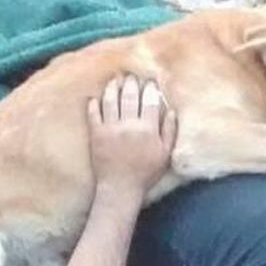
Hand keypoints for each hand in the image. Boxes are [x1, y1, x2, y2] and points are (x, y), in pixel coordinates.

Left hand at [88, 75, 176, 196]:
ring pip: (110, 100)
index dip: (150, 89)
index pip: (149, 101)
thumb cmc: (146, 173)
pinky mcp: (96, 134)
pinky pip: (93, 113)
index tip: (150, 82)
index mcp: (147, 128)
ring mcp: (110, 128)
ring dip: (113, 87)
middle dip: (131, 83)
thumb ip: (170, 132)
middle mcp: (128, 124)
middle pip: (129, 96)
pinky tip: (95, 97)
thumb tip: (171, 111)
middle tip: (132, 76)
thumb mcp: (165, 155)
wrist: (120, 188)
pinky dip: (94, 103)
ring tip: (115, 80)